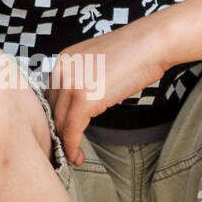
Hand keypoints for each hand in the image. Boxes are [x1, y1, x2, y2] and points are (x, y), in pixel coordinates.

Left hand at [46, 20, 169, 165]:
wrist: (150, 44)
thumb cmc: (133, 52)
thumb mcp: (98, 60)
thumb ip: (85, 76)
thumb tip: (86, 97)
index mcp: (63, 60)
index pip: (52, 94)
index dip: (56, 116)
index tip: (62, 131)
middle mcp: (61, 70)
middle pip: (52, 109)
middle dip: (57, 130)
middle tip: (63, 149)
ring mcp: (71, 84)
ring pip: (59, 122)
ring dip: (64, 144)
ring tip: (72, 157)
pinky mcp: (84, 99)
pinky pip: (72, 130)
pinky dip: (72, 147)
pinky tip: (78, 157)